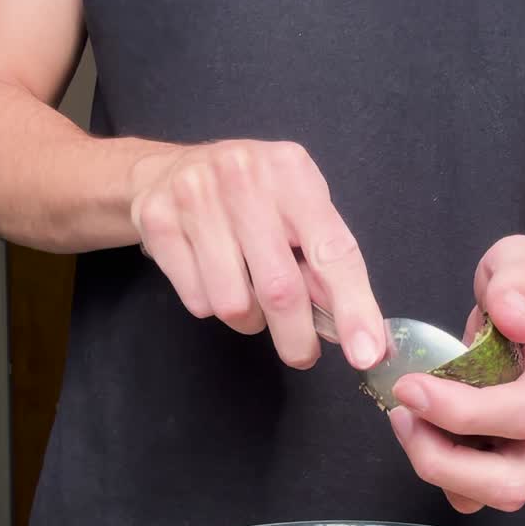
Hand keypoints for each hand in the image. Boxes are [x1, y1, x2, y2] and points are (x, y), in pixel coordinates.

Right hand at [130, 140, 384, 369]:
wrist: (163, 170)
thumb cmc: (248, 197)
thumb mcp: (296, 209)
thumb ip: (323, 258)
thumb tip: (352, 324)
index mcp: (292, 171)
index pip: (333, 250)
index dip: (354, 307)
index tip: (367, 354)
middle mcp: (243, 176)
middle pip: (280, 288)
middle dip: (297, 337)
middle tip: (303, 354)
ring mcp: (195, 196)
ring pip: (233, 304)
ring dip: (250, 319)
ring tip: (247, 294)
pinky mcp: (157, 222)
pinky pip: (197, 301)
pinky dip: (212, 305)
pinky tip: (211, 276)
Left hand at [389, 235, 524, 513]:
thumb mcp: (522, 258)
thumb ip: (518, 279)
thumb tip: (515, 318)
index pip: (523, 414)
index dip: (461, 412)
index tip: (410, 387)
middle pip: (511, 481)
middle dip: (444, 461)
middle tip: (402, 416)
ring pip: (493, 495)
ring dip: (439, 469)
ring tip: (406, 421)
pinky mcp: (514, 456)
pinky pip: (476, 491)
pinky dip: (444, 473)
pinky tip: (423, 431)